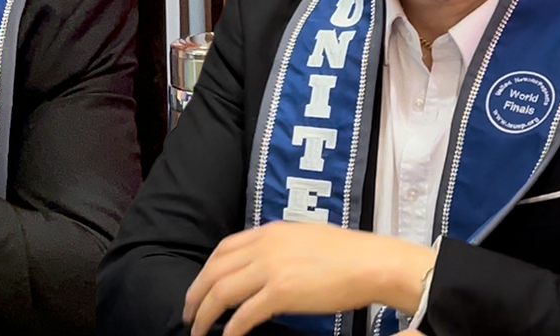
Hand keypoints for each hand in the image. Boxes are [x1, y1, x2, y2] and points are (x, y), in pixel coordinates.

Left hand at [184, 221, 435, 335]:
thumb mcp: (304, 237)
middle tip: (188, 313)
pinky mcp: (281, 292)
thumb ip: (280, 247)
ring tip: (197, 330)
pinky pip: (244, 314)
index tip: (199, 287)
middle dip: (196, 294)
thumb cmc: (347, 254)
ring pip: (222, 293)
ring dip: (205, 315)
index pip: (223, 248)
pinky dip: (230, 329)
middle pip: (214, 270)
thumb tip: (264, 264)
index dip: (206, 269)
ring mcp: (271, 269)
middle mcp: (264, 247)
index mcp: (269, 232)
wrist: (371, 263)